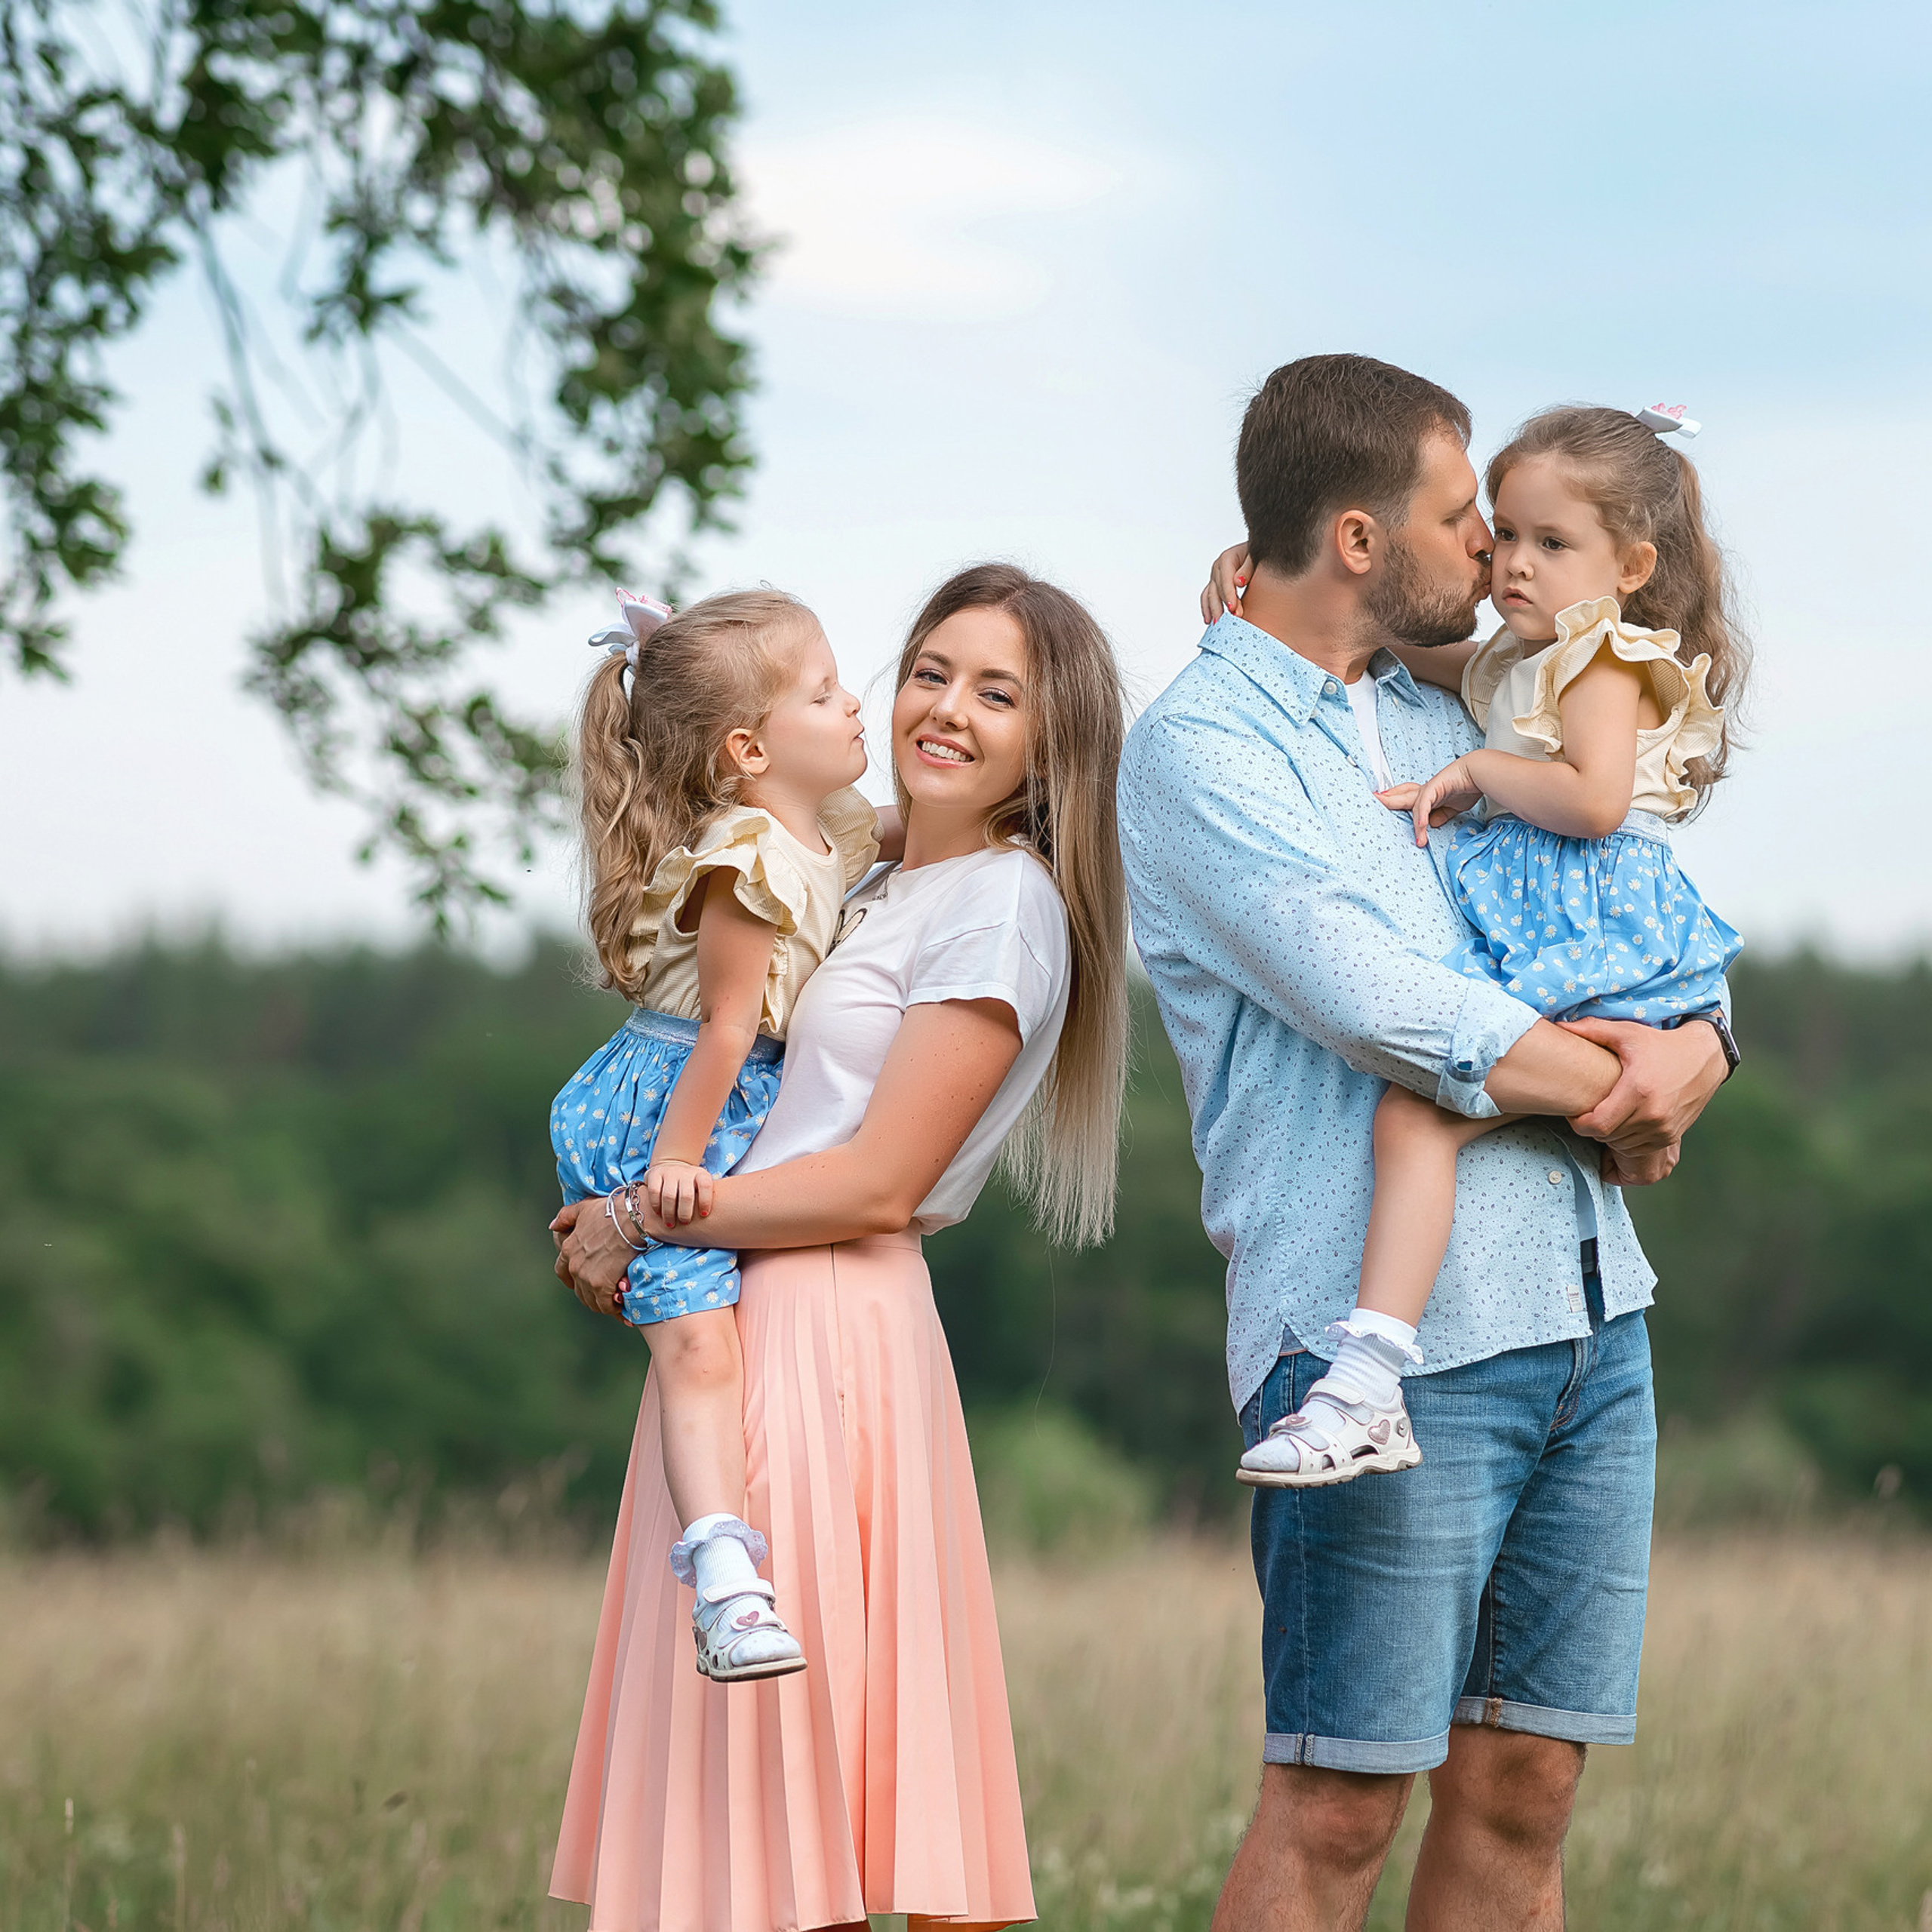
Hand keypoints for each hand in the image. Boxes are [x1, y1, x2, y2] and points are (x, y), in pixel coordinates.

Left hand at [549, 1196, 639, 1319]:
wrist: (630, 1219)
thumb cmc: (611, 1211)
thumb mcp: (583, 1208)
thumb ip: (565, 1216)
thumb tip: (552, 1226)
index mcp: (568, 1249)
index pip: (562, 1271)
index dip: (571, 1280)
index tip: (581, 1283)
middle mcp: (573, 1266)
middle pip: (578, 1290)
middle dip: (591, 1293)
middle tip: (606, 1293)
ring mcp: (586, 1277)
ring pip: (591, 1300)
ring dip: (602, 1303)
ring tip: (616, 1302)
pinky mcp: (601, 1285)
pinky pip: (605, 1305)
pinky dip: (613, 1308)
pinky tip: (622, 1307)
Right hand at [646, 1158, 713, 1224]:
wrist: (671, 1166)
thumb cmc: (690, 1186)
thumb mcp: (701, 1187)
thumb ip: (705, 1199)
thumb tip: (714, 1224)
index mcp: (700, 1174)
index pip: (705, 1185)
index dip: (705, 1201)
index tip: (704, 1215)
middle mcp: (685, 1172)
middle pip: (686, 1195)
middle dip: (685, 1213)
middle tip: (684, 1223)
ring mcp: (669, 1172)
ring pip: (669, 1195)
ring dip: (669, 1213)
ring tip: (670, 1224)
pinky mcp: (654, 1174)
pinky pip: (655, 1192)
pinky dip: (656, 1205)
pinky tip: (658, 1214)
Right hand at [1200, 544, 1251, 624]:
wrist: (1256, 550)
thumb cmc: (1258, 553)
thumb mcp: (1256, 556)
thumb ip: (1248, 568)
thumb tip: (1238, 582)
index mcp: (1227, 558)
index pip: (1226, 581)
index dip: (1229, 596)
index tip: (1233, 609)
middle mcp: (1218, 567)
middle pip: (1217, 590)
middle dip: (1223, 606)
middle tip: (1231, 620)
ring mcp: (1215, 576)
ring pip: (1210, 595)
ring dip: (1213, 610)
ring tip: (1218, 624)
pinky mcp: (1215, 583)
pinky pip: (1207, 596)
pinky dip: (1207, 608)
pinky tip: (1209, 620)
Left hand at [1378, 758, 1481, 845]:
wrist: (1478, 773)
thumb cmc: (1467, 786)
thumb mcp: (1451, 808)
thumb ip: (1440, 816)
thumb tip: (1430, 825)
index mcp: (1427, 794)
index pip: (1406, 798)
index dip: (1394, 800)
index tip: (1383, 803)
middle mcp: (1424, 791)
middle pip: (1400, 796)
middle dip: (1387, 800)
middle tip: (1373, 800)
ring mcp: (1428, 789)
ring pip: (1411, 803)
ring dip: (1411, 823)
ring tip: (1416, 839)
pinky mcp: (1434, 788)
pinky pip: (1424, 804)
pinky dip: (1422, 816)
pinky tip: (1421, 825)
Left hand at [1560, 1017, 1726, 1182]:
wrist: (1704, 1058)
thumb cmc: (1660, 1044)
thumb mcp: (1626, 1033)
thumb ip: (1591, 1030)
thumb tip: (1559, 1025)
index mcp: (1638, 1090)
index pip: (1597, 1125)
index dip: (1579, 1123)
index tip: (1575, 1112)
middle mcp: (1653, 1114)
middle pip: (1606, 1137)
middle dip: (1592, 1128)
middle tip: (1589, 1111)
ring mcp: (1664, 1128)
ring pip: (1622, 1145)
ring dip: (1609, 1136)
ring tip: (1607, 1115)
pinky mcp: (1672, 1135)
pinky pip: (1639, 1148)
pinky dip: (1626, 1140)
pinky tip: (1624, 1122)